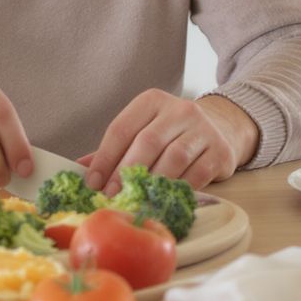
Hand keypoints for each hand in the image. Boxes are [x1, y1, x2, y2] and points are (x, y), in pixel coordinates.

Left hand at [80, 90, 258, 193]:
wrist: (221, 127)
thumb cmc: (171, 133)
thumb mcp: (143, 129)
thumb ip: (115, 148)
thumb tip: (79, 168)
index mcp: (152, 101)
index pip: (122, 128)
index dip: (104, 156)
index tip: (92, 181)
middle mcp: (179, 110)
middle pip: (147, 142)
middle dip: (125, 172)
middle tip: (111, 195)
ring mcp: (203, 129)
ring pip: (173, 158)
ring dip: (151, 183)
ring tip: (135, 199)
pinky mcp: (220, 151)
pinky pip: (196, 174)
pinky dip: (177, 189)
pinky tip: (164, 200)